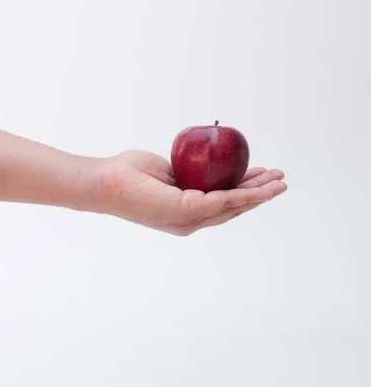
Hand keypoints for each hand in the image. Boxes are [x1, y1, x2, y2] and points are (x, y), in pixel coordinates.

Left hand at [82, 150, 286, 234]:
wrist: (105, 181)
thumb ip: (185, 173)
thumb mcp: (166, 171)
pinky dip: (244, 195)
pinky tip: (261, 188)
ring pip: (233, 206)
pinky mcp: (184, 210)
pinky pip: (221, 201)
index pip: (222, 204)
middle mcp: (190, 221)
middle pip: (233, 208)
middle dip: (260, 194)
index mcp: (185, 212)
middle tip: (281, 181)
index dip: (246, 192)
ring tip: (280, 183)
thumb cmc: (127, 174)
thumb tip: (199, 165)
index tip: (262, 177)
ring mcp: (188, 219)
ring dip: (259, 195)